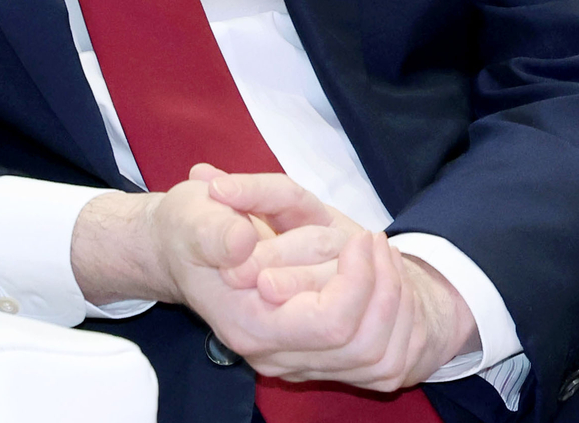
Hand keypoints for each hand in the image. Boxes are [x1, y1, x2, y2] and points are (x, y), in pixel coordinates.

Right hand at [200, 166, 478, 390]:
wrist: (183, 250)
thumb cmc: (192, 226)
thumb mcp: (190, 214)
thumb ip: (214, 232)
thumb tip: (241, 245)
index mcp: (245, 323)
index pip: (330, 323)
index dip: (357, 281)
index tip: (359, 238)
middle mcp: (271, 354)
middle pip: (361, 344)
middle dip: (383, 288)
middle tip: (375, 239)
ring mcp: (294, 362)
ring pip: (377, 359)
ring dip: (395, 305)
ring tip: (382, 256)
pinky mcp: (312, 360)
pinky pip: (377, 364)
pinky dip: (394, 324)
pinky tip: (381, 281)